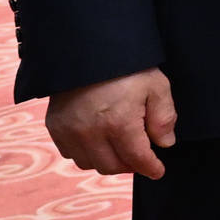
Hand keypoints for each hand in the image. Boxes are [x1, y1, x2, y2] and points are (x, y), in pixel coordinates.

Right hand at [47, 70, 174, 178]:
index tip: (157, 171)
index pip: (137, 159)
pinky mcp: (55, 126)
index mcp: (118, 123)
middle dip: (130, 165)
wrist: (86, 48)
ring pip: (90, 164)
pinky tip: (98, 141)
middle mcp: (90, 132)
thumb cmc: (126, 66)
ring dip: (107, 160)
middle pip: (112, 166)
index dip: (150, 168)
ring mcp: (69, 131)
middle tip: (140, 156)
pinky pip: (70, 153)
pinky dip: (85, 152)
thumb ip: (164, 117)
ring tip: (119, 148)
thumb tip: (165, 143)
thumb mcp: (156, 86)